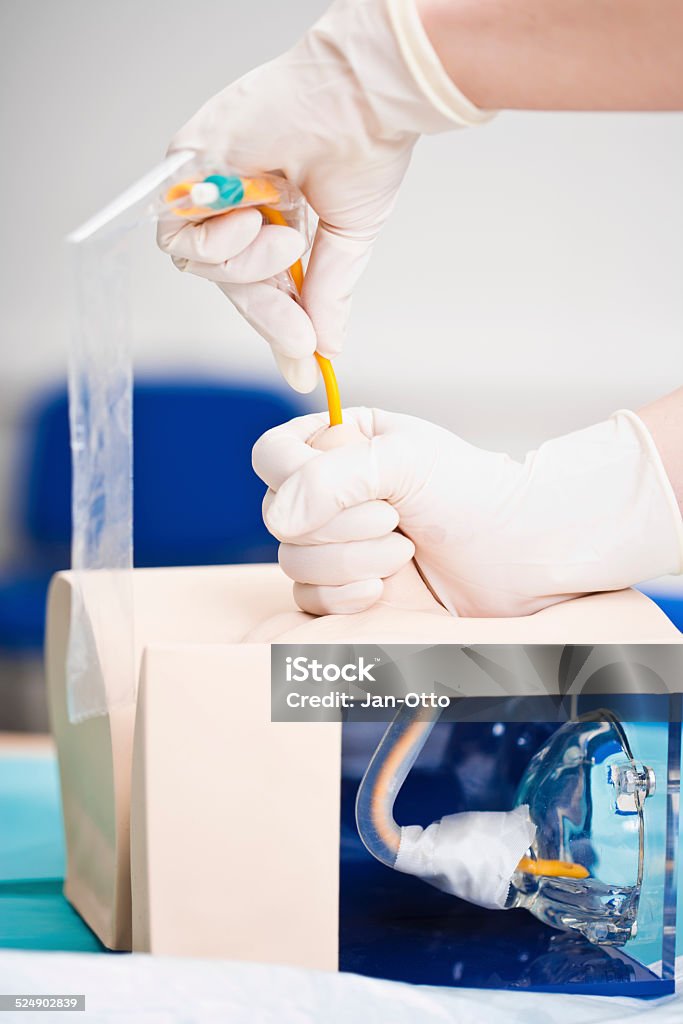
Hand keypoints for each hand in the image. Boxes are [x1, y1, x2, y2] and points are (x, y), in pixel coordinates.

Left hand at [158, 0, 486, 392]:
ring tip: (283, 235)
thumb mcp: (348, 242)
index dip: (280, 325)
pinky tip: (250, 216)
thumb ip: (327, 295)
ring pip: (201, 265)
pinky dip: (215, 242)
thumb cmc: (363, 150)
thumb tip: (329, 347)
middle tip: (302, 336)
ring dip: (245, 266)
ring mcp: (213, 189)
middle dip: (268, 312)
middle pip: (230, 281)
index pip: (264, 285)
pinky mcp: (186, 169)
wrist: (358, 101)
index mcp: (280, 218)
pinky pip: (178, 236)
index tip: (303, 367)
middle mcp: (242, 205)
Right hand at [252, 407, 682, 615]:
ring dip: (348, 562)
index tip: (343, 488)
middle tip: (395, 520)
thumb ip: (331, 477)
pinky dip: (344, 596)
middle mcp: (330, 494)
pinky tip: (385, 588)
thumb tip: (279, 520)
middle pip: (278, 516)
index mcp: (340, 445)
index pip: (273, 456)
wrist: (520, 555)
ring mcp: (335, 544)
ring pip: (291, 561)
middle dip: (339, 526)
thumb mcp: (403, 460)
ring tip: (403, 552)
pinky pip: (308, 599)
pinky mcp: (345, 591)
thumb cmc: (473, 494)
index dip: (293, 477)